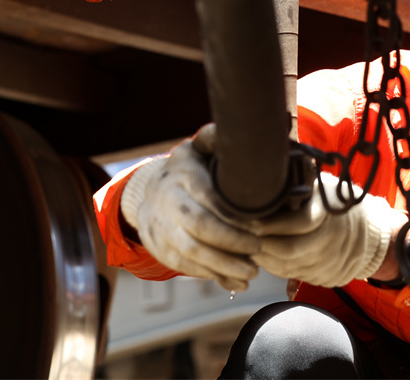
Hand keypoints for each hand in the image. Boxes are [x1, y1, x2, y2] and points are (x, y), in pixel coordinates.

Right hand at [120, 124, 259, 290]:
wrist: (149, 193)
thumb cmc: (188, 170)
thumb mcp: (199, 149)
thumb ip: (215, 139)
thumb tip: (234, 129)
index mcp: (182, 174)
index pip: (207, 196)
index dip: (234, 214)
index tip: (260, 225)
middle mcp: (166, 201)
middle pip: (199, 227)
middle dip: (231, 242)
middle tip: (258, 250)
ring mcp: (159, 228)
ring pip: (191, 253)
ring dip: (224, 265)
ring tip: (252, 271)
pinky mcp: (160, 250)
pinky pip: (186, 268)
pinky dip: (212, 276)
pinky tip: (236, 281)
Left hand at [251, 172, 407, 287]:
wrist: (370, 233)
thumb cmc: (336, 203)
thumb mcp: (322, 185)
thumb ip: (298, 182)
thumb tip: (263, 173)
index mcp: (331, 213)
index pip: (298, 223)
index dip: (270, 224)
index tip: (248, 219)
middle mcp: (334, 241)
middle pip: (289, 251)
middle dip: (260, 245)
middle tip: (240, 237)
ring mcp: (332, 263)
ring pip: (288, 267)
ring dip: (264, 259)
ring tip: (247, 246)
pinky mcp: (328, 278)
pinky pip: (295, 276)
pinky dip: (277, 268)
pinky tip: (265, 257)